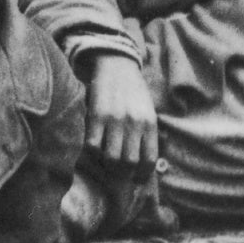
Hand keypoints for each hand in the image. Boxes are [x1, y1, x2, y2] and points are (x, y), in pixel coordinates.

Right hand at [81, 55, 159, 174]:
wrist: (116, 64)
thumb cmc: (133, 91)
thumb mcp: (148, 111)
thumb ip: (147, 133)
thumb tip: (142, 163)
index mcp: (150, 124)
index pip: (149, 160)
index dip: (142, 175)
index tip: (135, 178)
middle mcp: (134, 123)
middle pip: (129, 162)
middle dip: (123, 173)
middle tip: (118, 172)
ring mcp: (114, 120)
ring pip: (111, 157)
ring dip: (107, 165)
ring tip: (106, 162)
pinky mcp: (96, 115)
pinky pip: (93, 144)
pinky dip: (92, 151)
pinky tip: (94, 147)